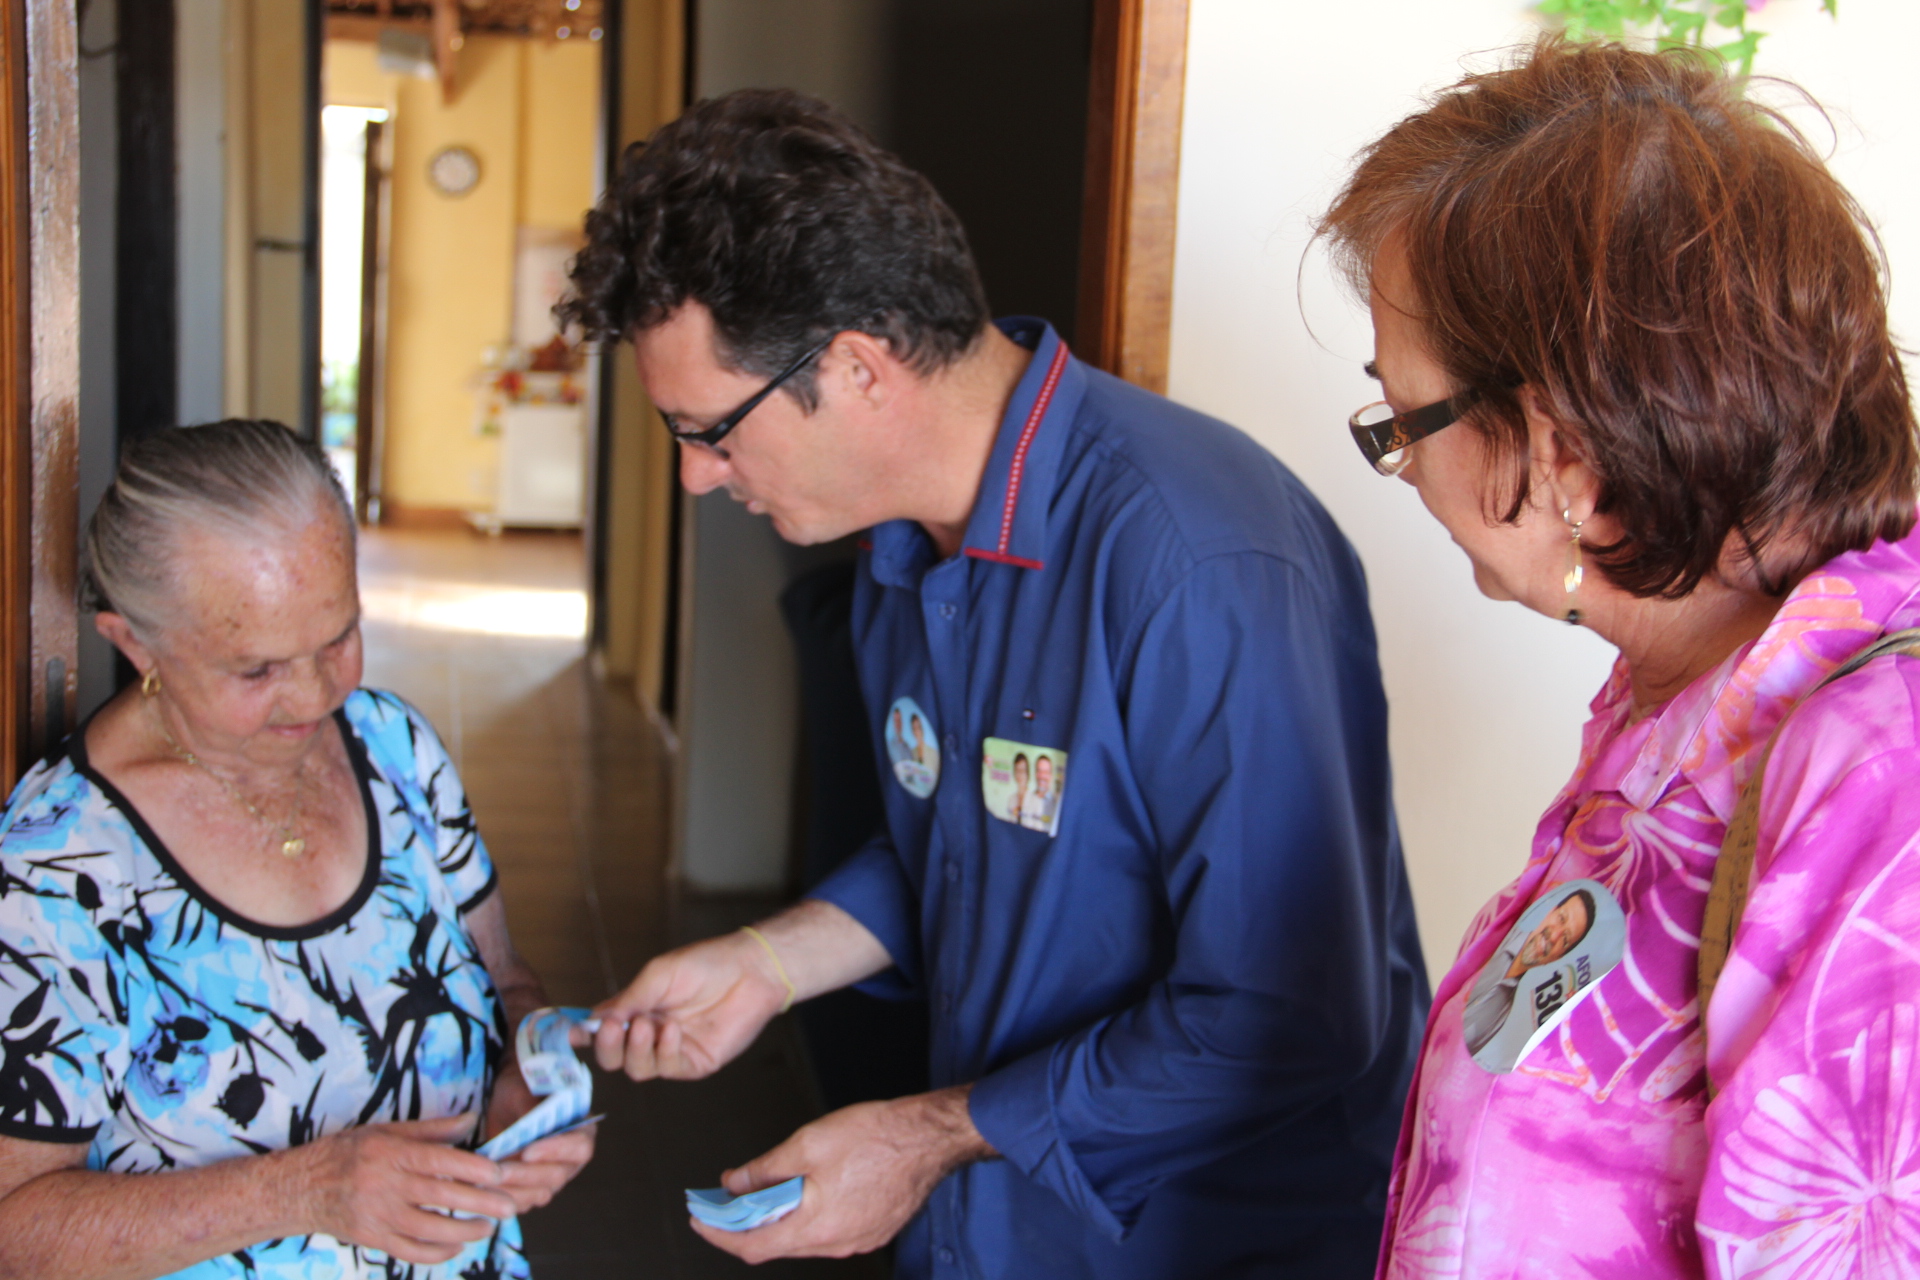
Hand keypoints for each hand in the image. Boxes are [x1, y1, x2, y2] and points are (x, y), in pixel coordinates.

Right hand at [299, 1113, 516, 1265]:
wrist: (300, 1188)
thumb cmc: (347, 1153)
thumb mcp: (386, 1130)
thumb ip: (431, 1129)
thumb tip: (472, 1119)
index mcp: (391, 1153)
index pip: (438, 1161)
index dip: (471, 1169)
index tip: (498, 1174)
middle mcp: (385, 1185)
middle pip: (441, 1197)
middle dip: (479, 1203)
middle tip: (509, 1206)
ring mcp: (378, 1216)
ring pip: (429, 1229)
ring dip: (464, 1231)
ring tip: (487, 1227)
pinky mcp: (372, 1239)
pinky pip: (411, 1251)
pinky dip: (437, 1253)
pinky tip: (457, 1247)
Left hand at [482, 1065, 597, 1213]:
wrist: (505, 1104)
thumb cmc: (520, 1091)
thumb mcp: (523, 1093)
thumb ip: (529, 1110)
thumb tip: (530, 1129)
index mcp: (581, 1130)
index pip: (579, 1147)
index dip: (556, 1151)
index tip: (528, 1151)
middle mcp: (572, 1159)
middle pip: (557, 1175)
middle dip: (525, 1174)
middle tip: (498, 1171)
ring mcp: (554, 1179)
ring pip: (540, 1193)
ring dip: (512, 1190)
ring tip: (485, 1182)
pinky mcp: (533, 1191)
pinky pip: (523, 1203)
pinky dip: (503, 1199)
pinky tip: (483, 1191)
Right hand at [591, 931, 786, 1079]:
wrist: (749, 970)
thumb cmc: (706, 964)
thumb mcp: (659, 974)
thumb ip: (629, 999)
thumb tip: (594, 1019)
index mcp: (636, 1009)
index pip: (602, 1029)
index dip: (584, 1035)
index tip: (574, 1034)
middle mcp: (649, 1033)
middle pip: (613, 1058)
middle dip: (607, 1047)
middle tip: (614, 1027)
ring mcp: (671, 1050)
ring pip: (637, 1069)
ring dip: (637, 1049)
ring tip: (650, 1024)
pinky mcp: (695, 1062)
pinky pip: (668, 1067)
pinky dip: (665, 1050)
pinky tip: (673, 1030)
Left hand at [690, 1086, 994, 1262]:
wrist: (929, 1136)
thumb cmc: (876, 1136)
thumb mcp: (807, 1143)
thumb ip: (764, 1169)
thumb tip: (733, 1183)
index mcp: (817, 1226)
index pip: (753, 1246)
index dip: (719, 1235)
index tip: (700, 1220)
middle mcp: (837, 1242)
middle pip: (777, 1246)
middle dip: (745, 1225)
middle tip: (724, 1203)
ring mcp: (858, 1239)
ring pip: (804, 1240)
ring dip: (777, 1221)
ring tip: (759, 1194)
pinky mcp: (873, 1230)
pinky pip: (829, 1232)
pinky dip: (806, 1218)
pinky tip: (801, 1193)